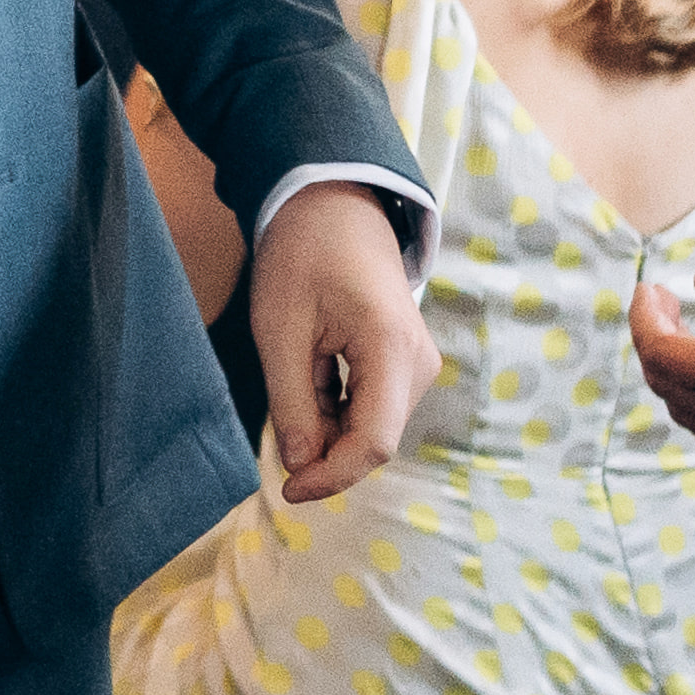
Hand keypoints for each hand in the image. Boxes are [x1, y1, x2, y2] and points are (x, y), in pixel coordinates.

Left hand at [244, 179, 435, 500]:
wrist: (334, 206)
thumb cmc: (303, 255)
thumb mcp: (280, 330)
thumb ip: (292, 403)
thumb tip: (300, 466)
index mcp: (392, 348)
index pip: (374, 443)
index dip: (331, 476)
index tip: (286, 488)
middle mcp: (419, 363)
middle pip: (373, 440)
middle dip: (323, 450)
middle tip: (276, 419)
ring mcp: (417, 364)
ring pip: (371, 427)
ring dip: (326, 427)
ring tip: (294, 372)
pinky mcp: (405, 365)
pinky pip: (372, 408)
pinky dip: (335, 410)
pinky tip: (309, 374)